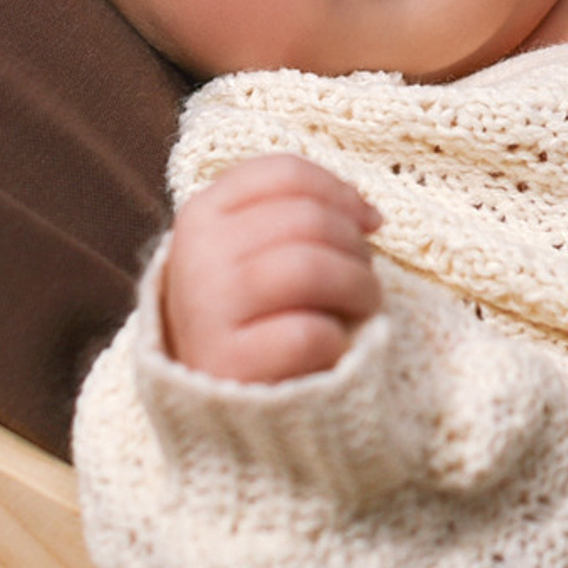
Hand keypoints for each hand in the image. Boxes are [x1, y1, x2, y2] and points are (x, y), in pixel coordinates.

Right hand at [161, 154, 382, 381]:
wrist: (211, 394)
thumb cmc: (252, 309)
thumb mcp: (257, 248)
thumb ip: (299, 214)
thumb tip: (370, 213)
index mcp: (203, 213)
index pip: (284, 174)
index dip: (339, 192)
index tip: (367, 221)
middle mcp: (198, 254)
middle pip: (306, 219)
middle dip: (355, 246)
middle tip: (364, 274)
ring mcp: (206, 309)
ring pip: (309, 268)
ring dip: (357, 286)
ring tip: (363, 304)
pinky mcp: (226, 363)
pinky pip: (305, 333)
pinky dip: (335, 339)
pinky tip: (330, 346)